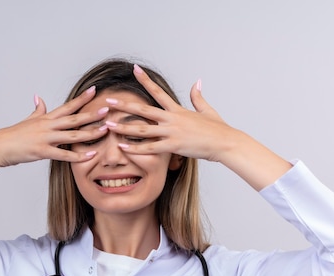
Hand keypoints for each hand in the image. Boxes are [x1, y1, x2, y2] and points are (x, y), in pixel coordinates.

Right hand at [0, 86, 110, 166]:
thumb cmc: (13, 136)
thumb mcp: (27, 120)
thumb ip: (38, 110)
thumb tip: (40, 98)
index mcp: (45, 118)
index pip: (67, 106)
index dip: (81, 99)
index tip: (94, 90)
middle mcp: (47, 126)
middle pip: (74, 119)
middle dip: (92, 114)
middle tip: (107, 109)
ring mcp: (45, 138)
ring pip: (72, 135)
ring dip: (90, 133)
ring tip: (105, 130)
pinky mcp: (42, 152)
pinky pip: (63, 155)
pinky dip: (78, 156)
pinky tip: (90, 155)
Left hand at [106, 64, 290, 189]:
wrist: (225, 143)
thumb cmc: (217, 130)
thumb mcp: (207, 110)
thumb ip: (198, 96)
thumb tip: (197, 81)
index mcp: (178, 110)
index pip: (158, 91)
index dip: (145, 80)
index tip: (134, 69)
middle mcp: (172, 119)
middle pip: (143, 109)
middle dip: (124, 105)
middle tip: (108, 101)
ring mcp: (171, 132)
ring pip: (142, 129)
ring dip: (123, 127)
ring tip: (108, 125)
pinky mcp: (173, 146)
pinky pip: (149, 148)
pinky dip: (135, 148)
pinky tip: (122, 147)